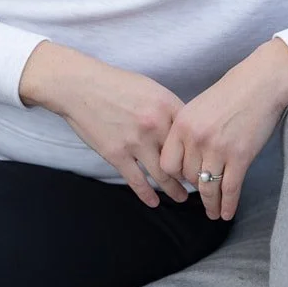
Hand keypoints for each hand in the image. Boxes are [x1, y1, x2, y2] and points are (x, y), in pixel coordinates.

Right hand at [28, 46, 193, 207]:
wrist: (81, 86)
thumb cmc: (116, 84)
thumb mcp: (150, 88)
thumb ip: (167, 108)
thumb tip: (182, 128)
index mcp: (166, 106)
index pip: (192, 136)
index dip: (201, 152)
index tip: (206, 162)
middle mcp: (155, 125)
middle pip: (182, 158)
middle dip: (192, 176)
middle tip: (200, 185)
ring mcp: (136, 142)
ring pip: (163, 175)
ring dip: (174, 190)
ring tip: (181, 197)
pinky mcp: (117, 155)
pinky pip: (137, 181)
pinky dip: (147, 195)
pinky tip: (154, 202)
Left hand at [157, 41, 287, 221]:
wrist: (261, 83)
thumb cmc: (232, 92)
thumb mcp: (199, 107)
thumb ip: (188, 131)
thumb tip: (185, 158)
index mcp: (182, 124)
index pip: (168, 163)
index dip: (174, 175)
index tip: (182, 180)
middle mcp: (196, 138)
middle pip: (188, 177)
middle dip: (195, 187)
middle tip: (202, 193)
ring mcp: (218, 149)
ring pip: (208, 188)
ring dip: (210, 204)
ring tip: (213, 213)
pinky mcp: (240, 157)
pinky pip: (230, 189)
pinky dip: (228, 205)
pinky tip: (227, 213)